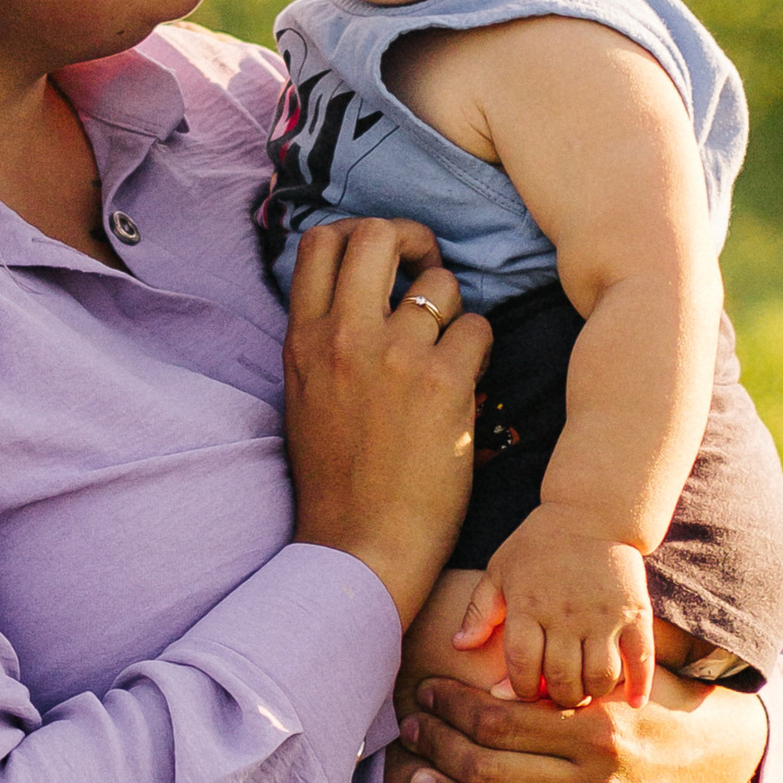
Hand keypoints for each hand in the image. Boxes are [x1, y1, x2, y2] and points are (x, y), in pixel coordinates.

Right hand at [284, 218, 490, 628]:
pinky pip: (478, 329)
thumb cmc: (336, 483)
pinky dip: (479, 350)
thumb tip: (361, 294)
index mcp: (302, 340)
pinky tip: (467, 384)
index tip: (383, 259)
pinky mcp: (444, 383)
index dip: (359, 233)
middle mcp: (344, 336)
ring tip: (448, 351)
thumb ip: (323, 340)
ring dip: (454, 310)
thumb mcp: (304, 397)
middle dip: (414, 240)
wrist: (360, 549)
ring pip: (442, 284)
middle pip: (379, 233)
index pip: (320, 241)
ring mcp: (395, 356)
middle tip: (427, 270)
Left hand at [388, 665, 770, 782]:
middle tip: (412, 734)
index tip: (426, 694)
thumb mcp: (613, 680)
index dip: (451, 707)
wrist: (717, 760)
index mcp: (596, 727)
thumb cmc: (648, 708)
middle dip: (440, 750)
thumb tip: (486, 685)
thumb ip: (556, 681)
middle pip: (494, 772)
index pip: (499, 720)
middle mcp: (599, 780)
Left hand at [453, 512, 654, 710]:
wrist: (592, 512)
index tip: (524, 691)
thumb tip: (458, 646)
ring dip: (591, 694)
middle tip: (557, 696)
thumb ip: (479, 610)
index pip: (522, 666)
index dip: (521, 690)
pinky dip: (639, 686)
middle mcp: (566, 614)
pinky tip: (633, 702)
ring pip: (600, 676)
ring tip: (585, 692)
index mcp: (528, 605)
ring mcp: (604, 615)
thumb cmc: (538, 544)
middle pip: (562, 678)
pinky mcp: (636, 613)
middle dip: (557, 699)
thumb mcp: (500, 569)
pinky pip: (641, 659)